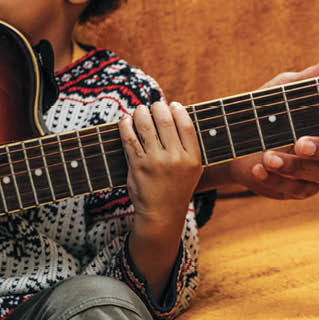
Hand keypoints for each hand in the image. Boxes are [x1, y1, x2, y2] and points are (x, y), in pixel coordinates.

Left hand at [120, 101, 202, 299]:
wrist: (161, 215)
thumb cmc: (176, 188)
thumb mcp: (192, 170)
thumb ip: (187, 147)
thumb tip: (176, 116)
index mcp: (193, 159)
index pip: (186, 125)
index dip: (178, 111)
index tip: (172, 104)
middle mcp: (176, 159)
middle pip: (165, 121)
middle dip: (157, 108)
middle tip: (153, 105)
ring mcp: (155, 162)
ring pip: (145, 126)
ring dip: (140, 112)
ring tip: (139, 110)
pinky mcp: (137, 165)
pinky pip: (129, 138)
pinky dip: (126, 125)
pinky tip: (125, 119)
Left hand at [227, 51, 318, 198]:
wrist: (230, 140)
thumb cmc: (264, 110)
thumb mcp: (282, 91)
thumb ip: (311, 78)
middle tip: (300, 143)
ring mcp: (314, 170)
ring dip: (292, 165)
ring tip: (267, 157)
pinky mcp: (295, 187)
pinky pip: (295, 189)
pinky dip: (276, 180)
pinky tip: (258, 169)